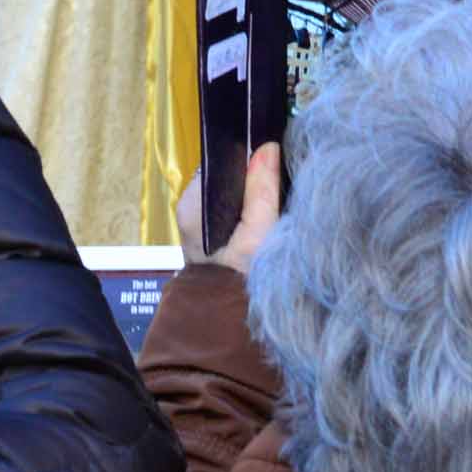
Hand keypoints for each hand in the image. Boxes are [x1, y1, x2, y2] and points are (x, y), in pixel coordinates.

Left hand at [176, 144, 281, 272]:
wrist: (228, 324)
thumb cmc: (242, 282)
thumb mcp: (258, 236)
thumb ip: (262, 192)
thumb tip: (267, 146)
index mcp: (193, 204)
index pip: (221, 161)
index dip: (247, 154)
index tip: (273, 153)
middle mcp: (191, 208)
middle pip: (228, 173)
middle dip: (253, 172)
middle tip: (280, 176)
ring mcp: (200, 222)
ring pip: (233, 189)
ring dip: (254, 190)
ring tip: (277, 193)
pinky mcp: (213, 234)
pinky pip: (234, 206)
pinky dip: (251, 206)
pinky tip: (267, 212)